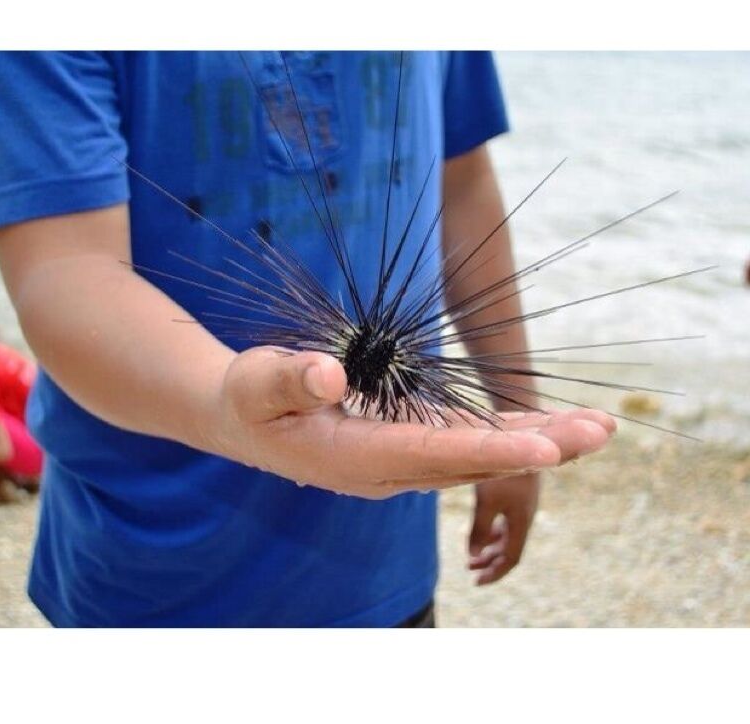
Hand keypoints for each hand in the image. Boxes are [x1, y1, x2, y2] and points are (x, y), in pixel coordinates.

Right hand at [207, 348, 614, 499]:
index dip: (491, 448)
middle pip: (473, 461)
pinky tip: (546, 427)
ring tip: (597, 427)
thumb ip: (292, 379)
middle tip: (602, 431)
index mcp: (354, 458)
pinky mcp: (405, 448)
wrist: (243, 422)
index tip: (547, 447)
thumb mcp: (258, 382)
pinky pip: (467, 446)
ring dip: (537, 442)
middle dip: (539, 446)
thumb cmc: (250, 398)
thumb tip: (329, 374)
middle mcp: (386, 470)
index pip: (433, 454)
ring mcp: (399, 463)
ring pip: (479, 456)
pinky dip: (510, 435)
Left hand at [467, 409, 615, 583]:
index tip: (476, 581)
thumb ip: (480, 529)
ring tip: (476, 551)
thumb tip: (473, 556)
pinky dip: (497, 528)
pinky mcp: (521, 488)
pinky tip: (486, 524)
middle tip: (471, 568)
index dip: (494, 573)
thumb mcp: (487, 501)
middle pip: (511, 549)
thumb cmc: (503, 469)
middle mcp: (526, 514)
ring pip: (511, 533)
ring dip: (493, 545)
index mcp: (521, 522)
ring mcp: (525, 501)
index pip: (511, 559)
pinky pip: (510, 518)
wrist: (524, 435)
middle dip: (491, 562)